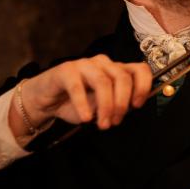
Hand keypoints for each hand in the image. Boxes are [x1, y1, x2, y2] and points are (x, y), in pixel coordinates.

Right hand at [15, 55, 152, 135]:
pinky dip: (83, 104)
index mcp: (116, 70)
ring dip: (105, 106)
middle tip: (115, 122)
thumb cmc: (77, 103)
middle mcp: (103, 63)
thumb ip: (115, 106)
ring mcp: (84, 64)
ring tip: (102, 124)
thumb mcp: (101, 108)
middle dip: (121, 103)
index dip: (142, 86)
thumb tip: (126, 109)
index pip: (139, 69)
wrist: (47, 101)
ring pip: (103, 81)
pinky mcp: (66, 70)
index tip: (137, 105)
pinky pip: (77, 87)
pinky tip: (85, 118)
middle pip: (122, 77)